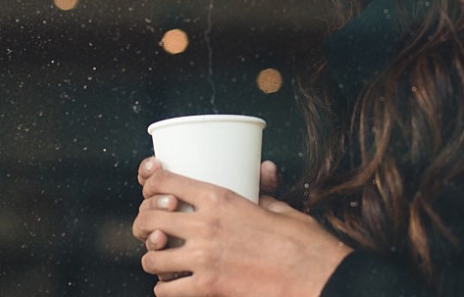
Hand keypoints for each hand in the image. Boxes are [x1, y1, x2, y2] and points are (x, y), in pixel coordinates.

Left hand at [133, 157, 351, 296]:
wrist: (318, 278)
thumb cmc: (304, 245)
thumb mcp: (281, 210)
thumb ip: (261, 196)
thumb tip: (261, 177)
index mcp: (222, 198)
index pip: (166, 184)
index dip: (152, 187)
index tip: (153, 193)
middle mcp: (206, 225)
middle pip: (150, 218)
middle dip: (145, 224)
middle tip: (153, 231)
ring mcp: (204, 258)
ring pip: (152, 257)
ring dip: (153, 259)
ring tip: (161, 260)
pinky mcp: (207, 288)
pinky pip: (166, 290)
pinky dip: (164, 289)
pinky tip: (172, 286)